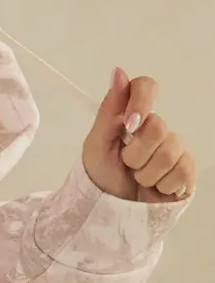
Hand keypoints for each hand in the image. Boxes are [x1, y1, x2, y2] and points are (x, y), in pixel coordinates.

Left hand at [83, 67, 194, 202]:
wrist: (111, 211)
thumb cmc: (100, 177)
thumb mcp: (96, 144)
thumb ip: (109, 110)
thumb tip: (118, 71)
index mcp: (131, 116)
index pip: (145, 86)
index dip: (141, 101)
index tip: (130, 124)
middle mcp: (155, 128)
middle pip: (158, 126)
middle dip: (136, 154)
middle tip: (126, 165)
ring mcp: (174, 148)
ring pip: (170, 151)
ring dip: (146, 173)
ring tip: (139, 179)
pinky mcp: (186, 170)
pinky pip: (183, 170)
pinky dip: (162, 185)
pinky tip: (155, 188)